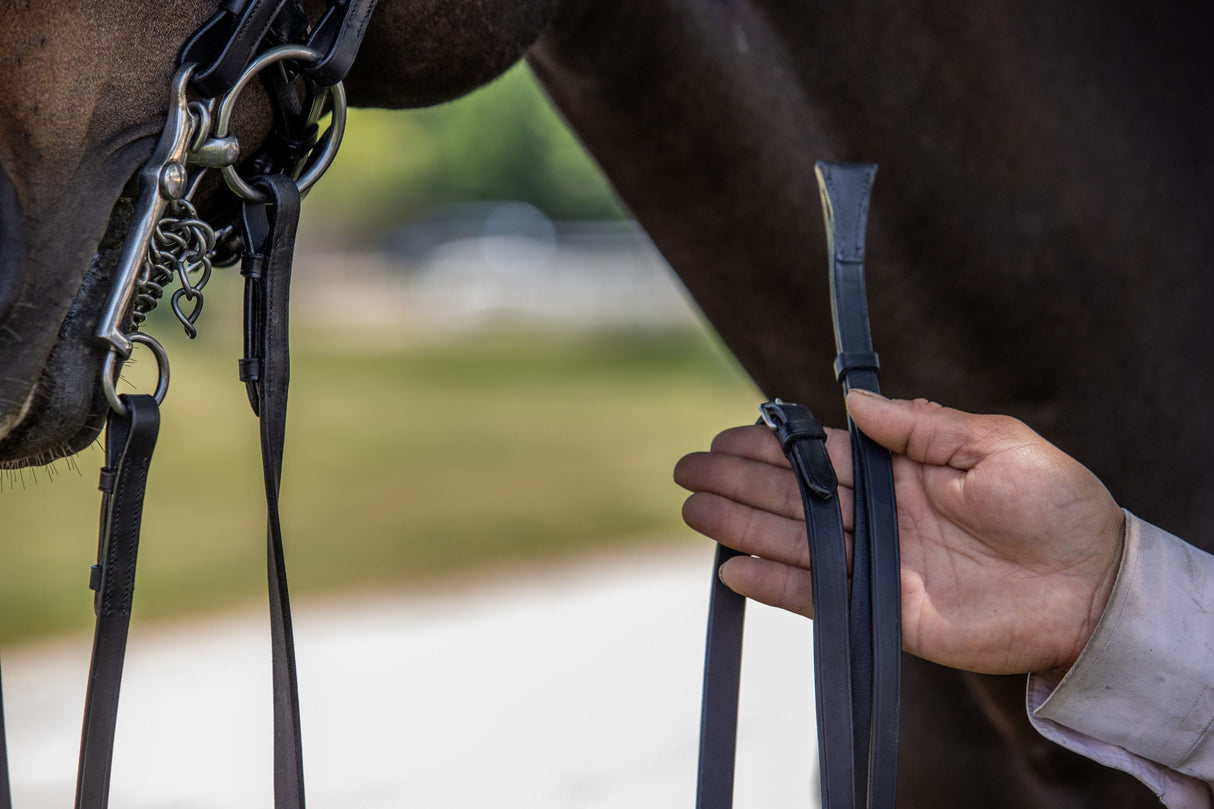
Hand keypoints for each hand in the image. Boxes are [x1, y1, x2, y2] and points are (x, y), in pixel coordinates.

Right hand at [673, 391, 1124, 674]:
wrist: (1095, 590)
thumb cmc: (1058, 507)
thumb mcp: (996, 444)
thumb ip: (921, 426)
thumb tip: (856, 405)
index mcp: (904, 472)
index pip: (821, 455)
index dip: (772, 448)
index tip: (727, 438)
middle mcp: (882, 516)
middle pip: (795, 496)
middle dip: (741, 483)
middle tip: (688, 473)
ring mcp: (880, 565)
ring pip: (797, 542)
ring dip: (744, 528)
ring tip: (695, 514)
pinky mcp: (886, 614)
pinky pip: (820, 598)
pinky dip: (777, 586)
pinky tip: (735, 570)